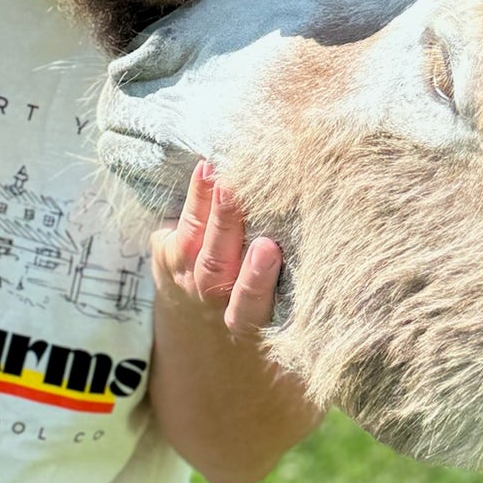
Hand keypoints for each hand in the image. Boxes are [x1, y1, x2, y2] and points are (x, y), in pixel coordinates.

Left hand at [151, 161, 281, 336]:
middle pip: (215, 268)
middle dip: (227, 229)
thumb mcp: (271, 296)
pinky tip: (206, 168)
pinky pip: (182, 223)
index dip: (255, 279)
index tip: (268, 248)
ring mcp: (185, 276)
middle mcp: (212, 299)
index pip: (248, 305)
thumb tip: (316, 220)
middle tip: (235, 194)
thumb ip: (285, 270)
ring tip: (224, 179)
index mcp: (246, 315)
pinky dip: (197, 194)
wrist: (194, 308)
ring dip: (211, 208)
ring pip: (194, 244)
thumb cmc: (252, 288)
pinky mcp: (166, 254)